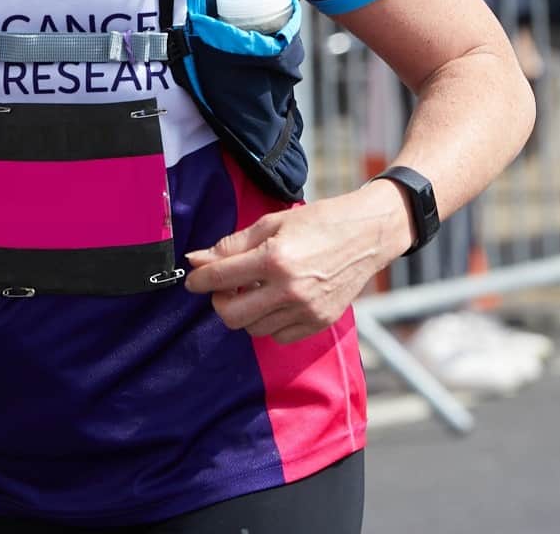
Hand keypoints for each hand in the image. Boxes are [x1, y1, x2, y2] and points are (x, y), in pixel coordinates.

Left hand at [183, 185, 405, 343]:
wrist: (366, 236)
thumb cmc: (318, 222)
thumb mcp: (272, 223)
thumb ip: (232, 244)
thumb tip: (197, 260)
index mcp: (274, 259)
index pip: (220, 277)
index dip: (199, 280)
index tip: (193, 280)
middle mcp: (289, 289)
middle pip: (232, 315)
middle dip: (219, 302)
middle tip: (223, 288)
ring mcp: (306, 310)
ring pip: (253, 328)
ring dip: (246, 312)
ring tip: (254, 290)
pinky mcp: (319, 322)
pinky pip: (279, 336)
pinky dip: (270, 322)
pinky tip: (275, 301)